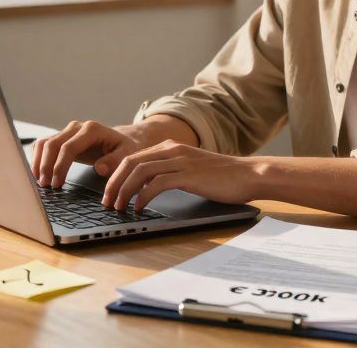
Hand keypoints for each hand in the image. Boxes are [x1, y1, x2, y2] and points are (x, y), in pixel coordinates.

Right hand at [31, 120, 145, 188]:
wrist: (124, 140)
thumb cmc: (126, 148)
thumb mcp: (128, 155)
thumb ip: (115, 161)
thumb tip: (99, 168)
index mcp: (92, 130)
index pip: (69, 147)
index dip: (60, 166)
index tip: (57, 184)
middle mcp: (77, 127)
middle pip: (52, 144)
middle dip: (45, 166)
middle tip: (44, 186)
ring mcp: (68, 131)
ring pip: (44, 143)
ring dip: (38, 162)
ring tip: (39, 181)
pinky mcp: (63, 138)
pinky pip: (44, 145)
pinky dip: (38, 158)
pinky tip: (37, 173)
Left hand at [103, 141, 261, 211]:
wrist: (249, 175)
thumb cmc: (223, 177)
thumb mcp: (191, 169)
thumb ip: (170, 172)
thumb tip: (147, 188)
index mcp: (171, 147)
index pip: (132, 157)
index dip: (116, 175)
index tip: (109, 193)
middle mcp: (173, 150)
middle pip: (130, 162)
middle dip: (114, 183)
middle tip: (107, 202)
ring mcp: (180, 161)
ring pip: (139, 172)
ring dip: (124, 191)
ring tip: (118, 207)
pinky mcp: (188, 175)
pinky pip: (156, 184)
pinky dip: (142, 197)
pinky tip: (139, 208)